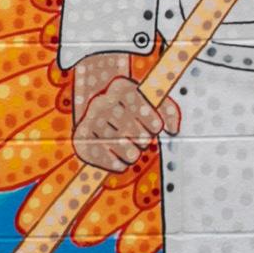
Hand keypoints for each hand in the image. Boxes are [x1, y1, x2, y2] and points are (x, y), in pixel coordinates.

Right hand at [71, 54, 179, 172]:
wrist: (95, 108)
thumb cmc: (129, 107)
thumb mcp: (149, 101)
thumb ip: (168, 111)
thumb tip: (173, 130)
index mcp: (121, 87)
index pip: (155, 124)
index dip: (155, 127)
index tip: (150, 123)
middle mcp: (102, 101)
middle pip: (142, 139)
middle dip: (144, 140)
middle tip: (134, 134)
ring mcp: (90, 121)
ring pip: (130, 154)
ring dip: (133, 154)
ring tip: (126, 145)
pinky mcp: (80, 141)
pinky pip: (114, 165)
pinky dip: (120, 165)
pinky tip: (116, 155)